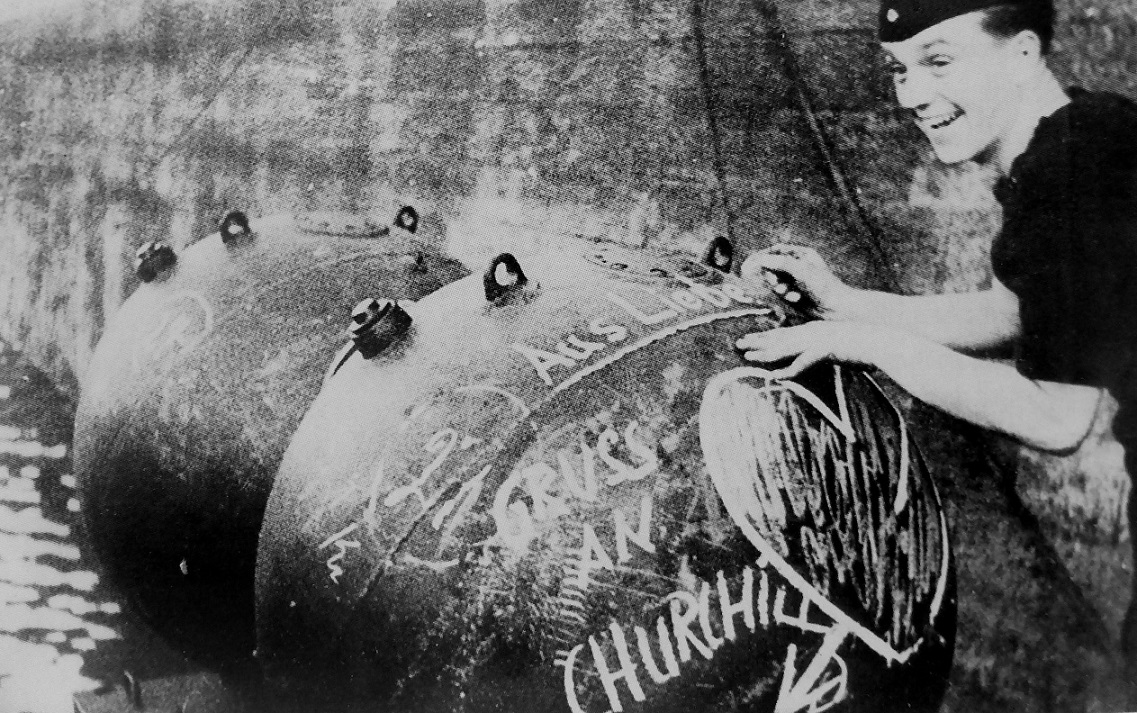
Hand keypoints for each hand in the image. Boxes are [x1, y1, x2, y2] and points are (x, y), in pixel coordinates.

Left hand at [735, 322, 876, 378]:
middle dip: (758, 340)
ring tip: (747, 357)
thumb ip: (823, 350)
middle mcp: (813, 331)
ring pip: (785, 347)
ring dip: (765, 353)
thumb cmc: (864, 345)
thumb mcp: (839, 346)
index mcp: (816, 329)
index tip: (751, 338)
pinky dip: (788, 370)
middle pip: (780, 336)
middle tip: (738, 343)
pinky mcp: (825, 350)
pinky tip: (775, 376)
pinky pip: (802, 363)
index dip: (767, 336)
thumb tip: (817, 354)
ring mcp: (818, 340)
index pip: (786, 332)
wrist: (881, 341)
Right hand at [740, 244, 853, 317]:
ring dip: (780, 288)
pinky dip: (786, 295)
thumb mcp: (801, 271)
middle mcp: (798, 265)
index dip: (764, 255)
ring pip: (776, 281)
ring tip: (788, 293)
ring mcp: (796, 279)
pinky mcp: (795, 293)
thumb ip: (781, 263)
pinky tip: (797, 299)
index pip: (777, 250)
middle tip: (774, 283)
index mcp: (802, 254)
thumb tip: (762, 259)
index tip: (752, 263)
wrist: (835, 308)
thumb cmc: (822, 286)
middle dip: (772, 276)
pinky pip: (782, 292)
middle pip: (774, 266)